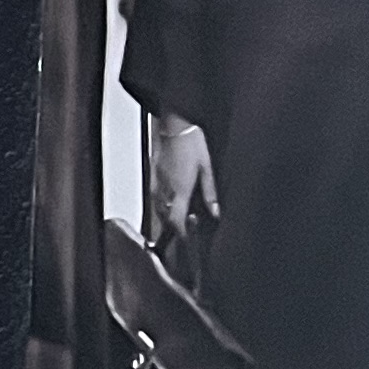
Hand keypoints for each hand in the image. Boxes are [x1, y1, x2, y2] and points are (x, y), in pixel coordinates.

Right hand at [145, 114, 215, 237]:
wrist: (173, 126)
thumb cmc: (191, 143)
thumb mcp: (207, 168)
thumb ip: (210, 193)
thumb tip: (215, 213)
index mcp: (180, 190)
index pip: (177, 221)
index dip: (182, 235)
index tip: (188, 241)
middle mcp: (165, 190)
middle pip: (166, 219)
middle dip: (175, 229)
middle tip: (186, 234)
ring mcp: (157, 184)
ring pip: (160, 210)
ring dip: (168, 219)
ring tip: (179, 222)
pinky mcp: (153, 178)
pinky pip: (156, 199)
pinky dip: (164, 207)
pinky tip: (172, 204)